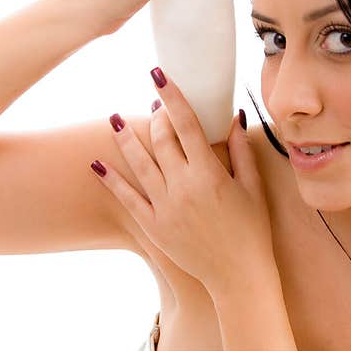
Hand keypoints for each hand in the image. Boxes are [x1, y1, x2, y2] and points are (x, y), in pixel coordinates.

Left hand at [90, 67, 274, 293]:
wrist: (238, 276)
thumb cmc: (252, 230)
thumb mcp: (253, 187)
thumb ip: (241, 150)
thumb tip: (234, 116)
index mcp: (209, 173)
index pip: (186, 124)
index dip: (171, 96)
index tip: (158, 74)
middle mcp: (183, 186)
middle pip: (161, 139)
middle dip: (155, 116)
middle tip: (153, 103)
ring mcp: (165, 206)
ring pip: (139, 163)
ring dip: (125, 139)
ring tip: (113, 119)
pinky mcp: (153, 225)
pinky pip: (127, 198)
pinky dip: (111, 180)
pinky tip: (98, 163)